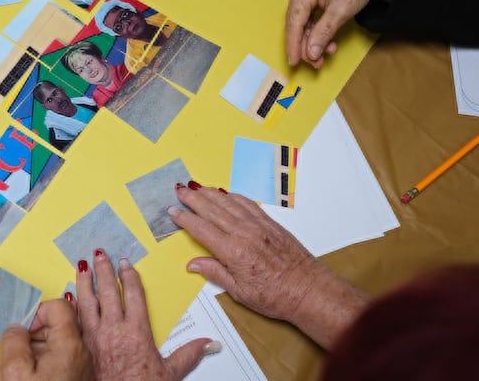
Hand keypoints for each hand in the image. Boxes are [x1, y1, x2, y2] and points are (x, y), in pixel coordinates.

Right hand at [0, 299, 93, 380]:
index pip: (60, 305)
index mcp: (70, 345)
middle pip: (59, 324)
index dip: (37, 313)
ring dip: (41, 348)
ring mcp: (84, 366)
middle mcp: (82, 352)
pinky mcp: (82, 377)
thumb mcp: (15, 373)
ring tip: (27, 370)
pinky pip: (65, 358)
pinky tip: (37, 376)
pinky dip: (49, 361)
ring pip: (61, 341)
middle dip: (37, 332)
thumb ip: (12, 342)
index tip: (24, 329)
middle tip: (21, 352)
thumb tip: (15, 329)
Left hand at [76, 248, 217, 379]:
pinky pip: (76, 320)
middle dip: (104, 271)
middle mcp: (114, 330)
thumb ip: (188, 355)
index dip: (128, 276)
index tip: (125, 264)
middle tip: (100, 253)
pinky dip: (72, 305)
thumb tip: (209, 344)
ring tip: (82, 265)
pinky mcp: (84, 346)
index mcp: (137, 331)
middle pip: (108, 292)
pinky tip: (68, 295)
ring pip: (87, 302)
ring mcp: (95, 337)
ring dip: (84, 282)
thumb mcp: (169, 373)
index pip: (133, 294)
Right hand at [170, 184, 369, 347]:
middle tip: (179, 190)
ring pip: (228, 203)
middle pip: (212, 211)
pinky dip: (233, 196)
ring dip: (210, 194)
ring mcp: (258, 226)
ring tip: (196, 187)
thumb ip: (215, 273)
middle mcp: (244, 234)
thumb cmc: (277, 295)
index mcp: (233, 252)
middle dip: (193, 199)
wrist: (308, 290)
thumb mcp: (240, 292)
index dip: (185, 219)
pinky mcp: (270, 223)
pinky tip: (224, 193)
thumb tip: (193, 264)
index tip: (173, 211)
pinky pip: (247, 204)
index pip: (201, 229)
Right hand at [285, 0, 397, 67]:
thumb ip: (323, 33)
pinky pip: (308, 21)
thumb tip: (310, 53)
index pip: (294, 23)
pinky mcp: (308, 0)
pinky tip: (327, 44)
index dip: (294, 45)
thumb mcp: (341, 12)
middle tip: (316, 63)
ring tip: (324, 56)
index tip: (294, 62)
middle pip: (296, 26)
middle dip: (306, 46)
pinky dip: (317, 34)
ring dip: (312, 42)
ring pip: (302, 26)